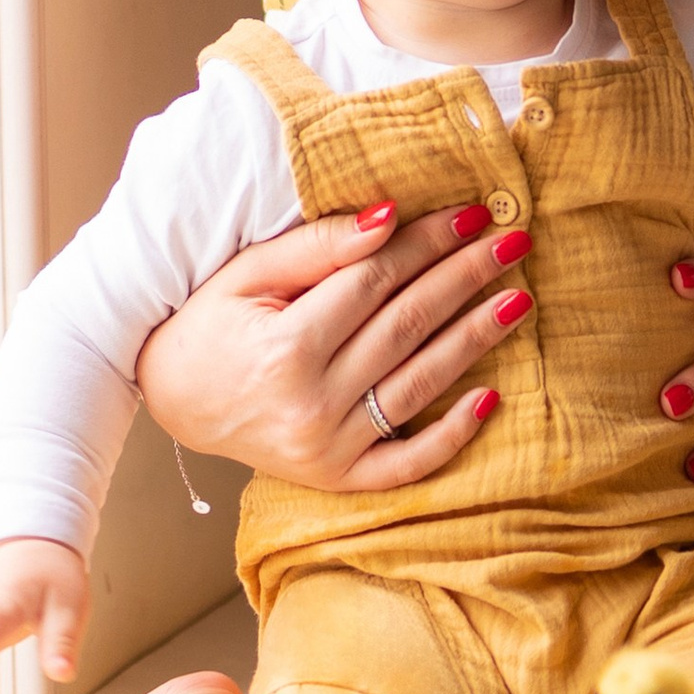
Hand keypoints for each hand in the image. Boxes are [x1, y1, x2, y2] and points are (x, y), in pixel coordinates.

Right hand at [133, 198, 531, 491]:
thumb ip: (319, 247)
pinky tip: (492, 398)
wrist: (175, 400)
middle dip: (465, 280)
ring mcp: (328, 447)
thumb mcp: (249, 273)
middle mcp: (311, 402)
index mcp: (286, 346)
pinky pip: (407, 462)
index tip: (469, 215)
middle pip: (406, 327)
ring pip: (418, 385)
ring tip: (518, 300)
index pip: (375, 282)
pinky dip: (451, 434)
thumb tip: (391, 217)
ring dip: (474, 340)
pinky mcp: (338, 479)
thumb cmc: (211, 324)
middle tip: (512, 243)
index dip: (425, 245)